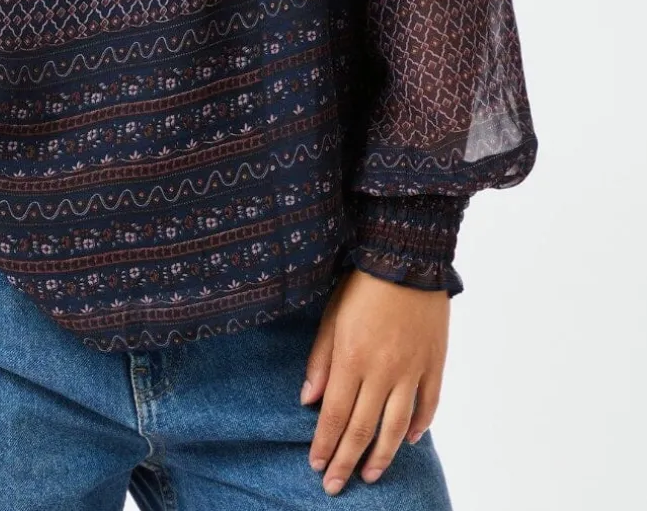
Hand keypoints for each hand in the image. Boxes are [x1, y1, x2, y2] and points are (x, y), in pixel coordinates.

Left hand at [299, 268, 449, 494]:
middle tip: (335, 486)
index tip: (316, 465)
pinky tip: (408, 441)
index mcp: (352, 358)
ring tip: (370, 475)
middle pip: (363, 428)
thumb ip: (320, 360)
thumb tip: (308, 400)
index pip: (335, 415)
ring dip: (381, 455)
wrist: (407, 258)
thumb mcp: (331, 316)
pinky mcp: (434, 364)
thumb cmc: (362, 285)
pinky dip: (419, 427)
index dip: (325, 444)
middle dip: (346, 461)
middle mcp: (383, 371)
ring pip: (396, 426)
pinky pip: (428, 405)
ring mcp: (412, 370)